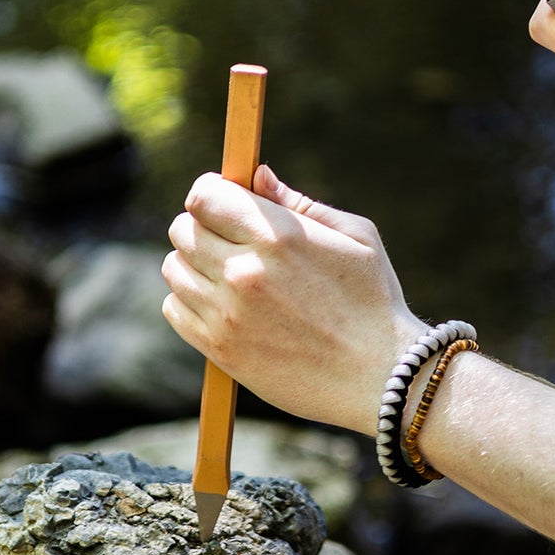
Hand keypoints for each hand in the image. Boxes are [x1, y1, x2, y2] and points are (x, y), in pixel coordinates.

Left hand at [162, 165, 424, 434]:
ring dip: (193, 264)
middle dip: (201, 226)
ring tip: (227, 274)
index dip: (211, 192)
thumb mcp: (356, 237)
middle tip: (228, 239)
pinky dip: (189, 301)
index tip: (222, 200)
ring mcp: (227, 313)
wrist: (380, 378)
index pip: (204, 195)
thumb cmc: (375, 302)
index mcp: (278, 235)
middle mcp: (245, 271)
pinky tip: (222, 305)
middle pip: (183, 229)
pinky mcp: (219, 348)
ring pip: (174, 268)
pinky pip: (174, 308)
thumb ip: (300, 203)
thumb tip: (257, 176)